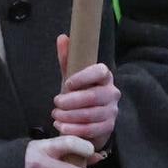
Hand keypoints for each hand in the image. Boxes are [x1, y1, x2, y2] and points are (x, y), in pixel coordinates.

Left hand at [53, 34, 118, 150]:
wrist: (88, 115)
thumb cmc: (79, 90)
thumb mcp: (71, 74)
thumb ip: (67, 58)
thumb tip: (62, 37)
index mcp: (105, 75)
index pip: (100, 72)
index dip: (83, 77)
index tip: (66, 83)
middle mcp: (112, 92)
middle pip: (93, 97)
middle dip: (71, 101)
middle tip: (55, 102)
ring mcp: (112, 111)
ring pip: (91, 115)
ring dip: (70, 117)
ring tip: (55, 115)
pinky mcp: (110, 127)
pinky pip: (92, 130)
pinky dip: (74, 130)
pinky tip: (61, 127)